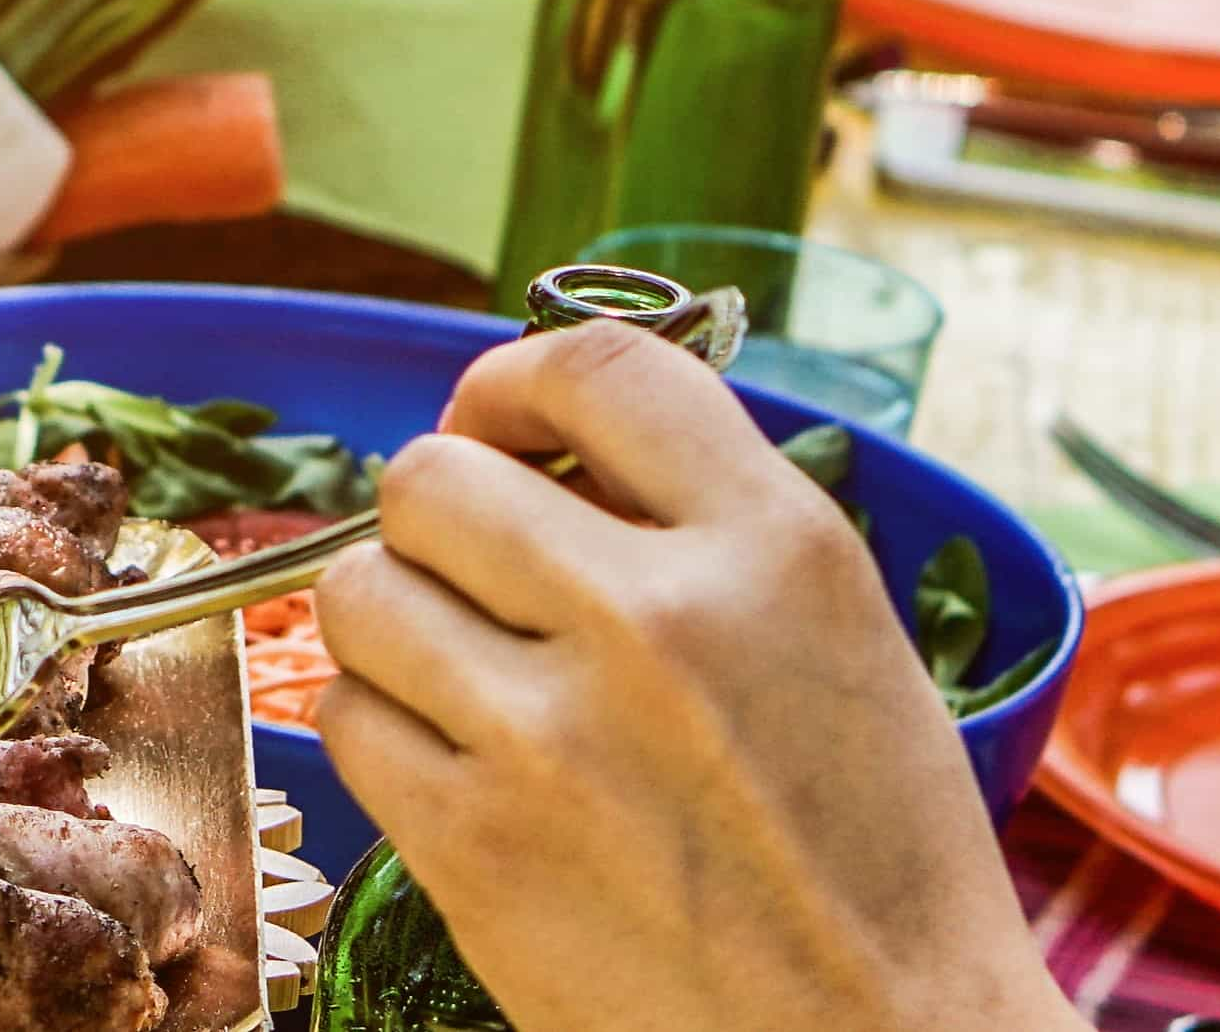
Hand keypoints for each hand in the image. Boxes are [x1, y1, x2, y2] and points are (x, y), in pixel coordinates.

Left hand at [312, 324, 1076, 1031]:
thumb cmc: (873, 853)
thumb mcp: (841, 634)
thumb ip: (705, 523)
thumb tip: (545, 455)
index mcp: (774, 547)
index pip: (599, 366)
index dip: (515, 382)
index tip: (501, 423)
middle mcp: (656, 616)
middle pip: (433, 473)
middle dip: (441, 515)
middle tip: (477, 571)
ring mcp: (551, 733)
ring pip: (361, 589)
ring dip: (398, 620)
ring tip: (465, 673)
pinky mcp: (475, 846)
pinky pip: (347, 719)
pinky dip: (384, 729)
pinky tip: (458, 763)